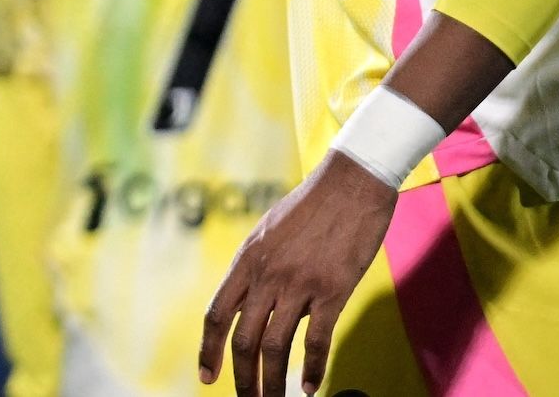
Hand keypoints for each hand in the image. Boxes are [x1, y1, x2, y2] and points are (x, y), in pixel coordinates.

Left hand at [199, 153, 394, 396]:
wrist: (352, 182)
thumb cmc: (314, 204)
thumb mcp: (270, 232)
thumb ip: (260, 268)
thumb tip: (261, 304)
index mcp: (247, 260)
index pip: (216, 313)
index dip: (208, 349)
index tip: (207, 377)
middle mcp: (266, 274)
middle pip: (242, 338)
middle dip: (241, 377)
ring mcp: (298, 283)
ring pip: (274, 346)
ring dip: (272, 382)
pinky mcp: (332, 290)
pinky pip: (317, 340)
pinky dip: (313, 369)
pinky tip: (311, 387)